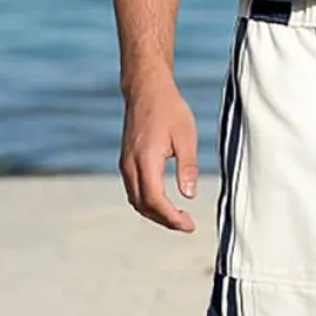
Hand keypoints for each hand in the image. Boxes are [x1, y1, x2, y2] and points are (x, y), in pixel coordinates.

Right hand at [120, 76, 199, 232]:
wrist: (146, 90)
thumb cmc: (169, 109)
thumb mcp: (186, 136)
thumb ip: (187, 166)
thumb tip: (189, 196)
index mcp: (146, 159)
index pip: (155, 200)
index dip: (172, 218)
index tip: (190, 225)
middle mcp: (130, 165)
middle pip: (143, 206)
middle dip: (165, 220)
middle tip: (187, 225)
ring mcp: (125, 164)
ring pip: (136, 201)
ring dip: (155, 214)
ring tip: (178, 217)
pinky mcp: (126, 161)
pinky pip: (133, 190)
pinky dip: (148, 203)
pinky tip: (165, 203)